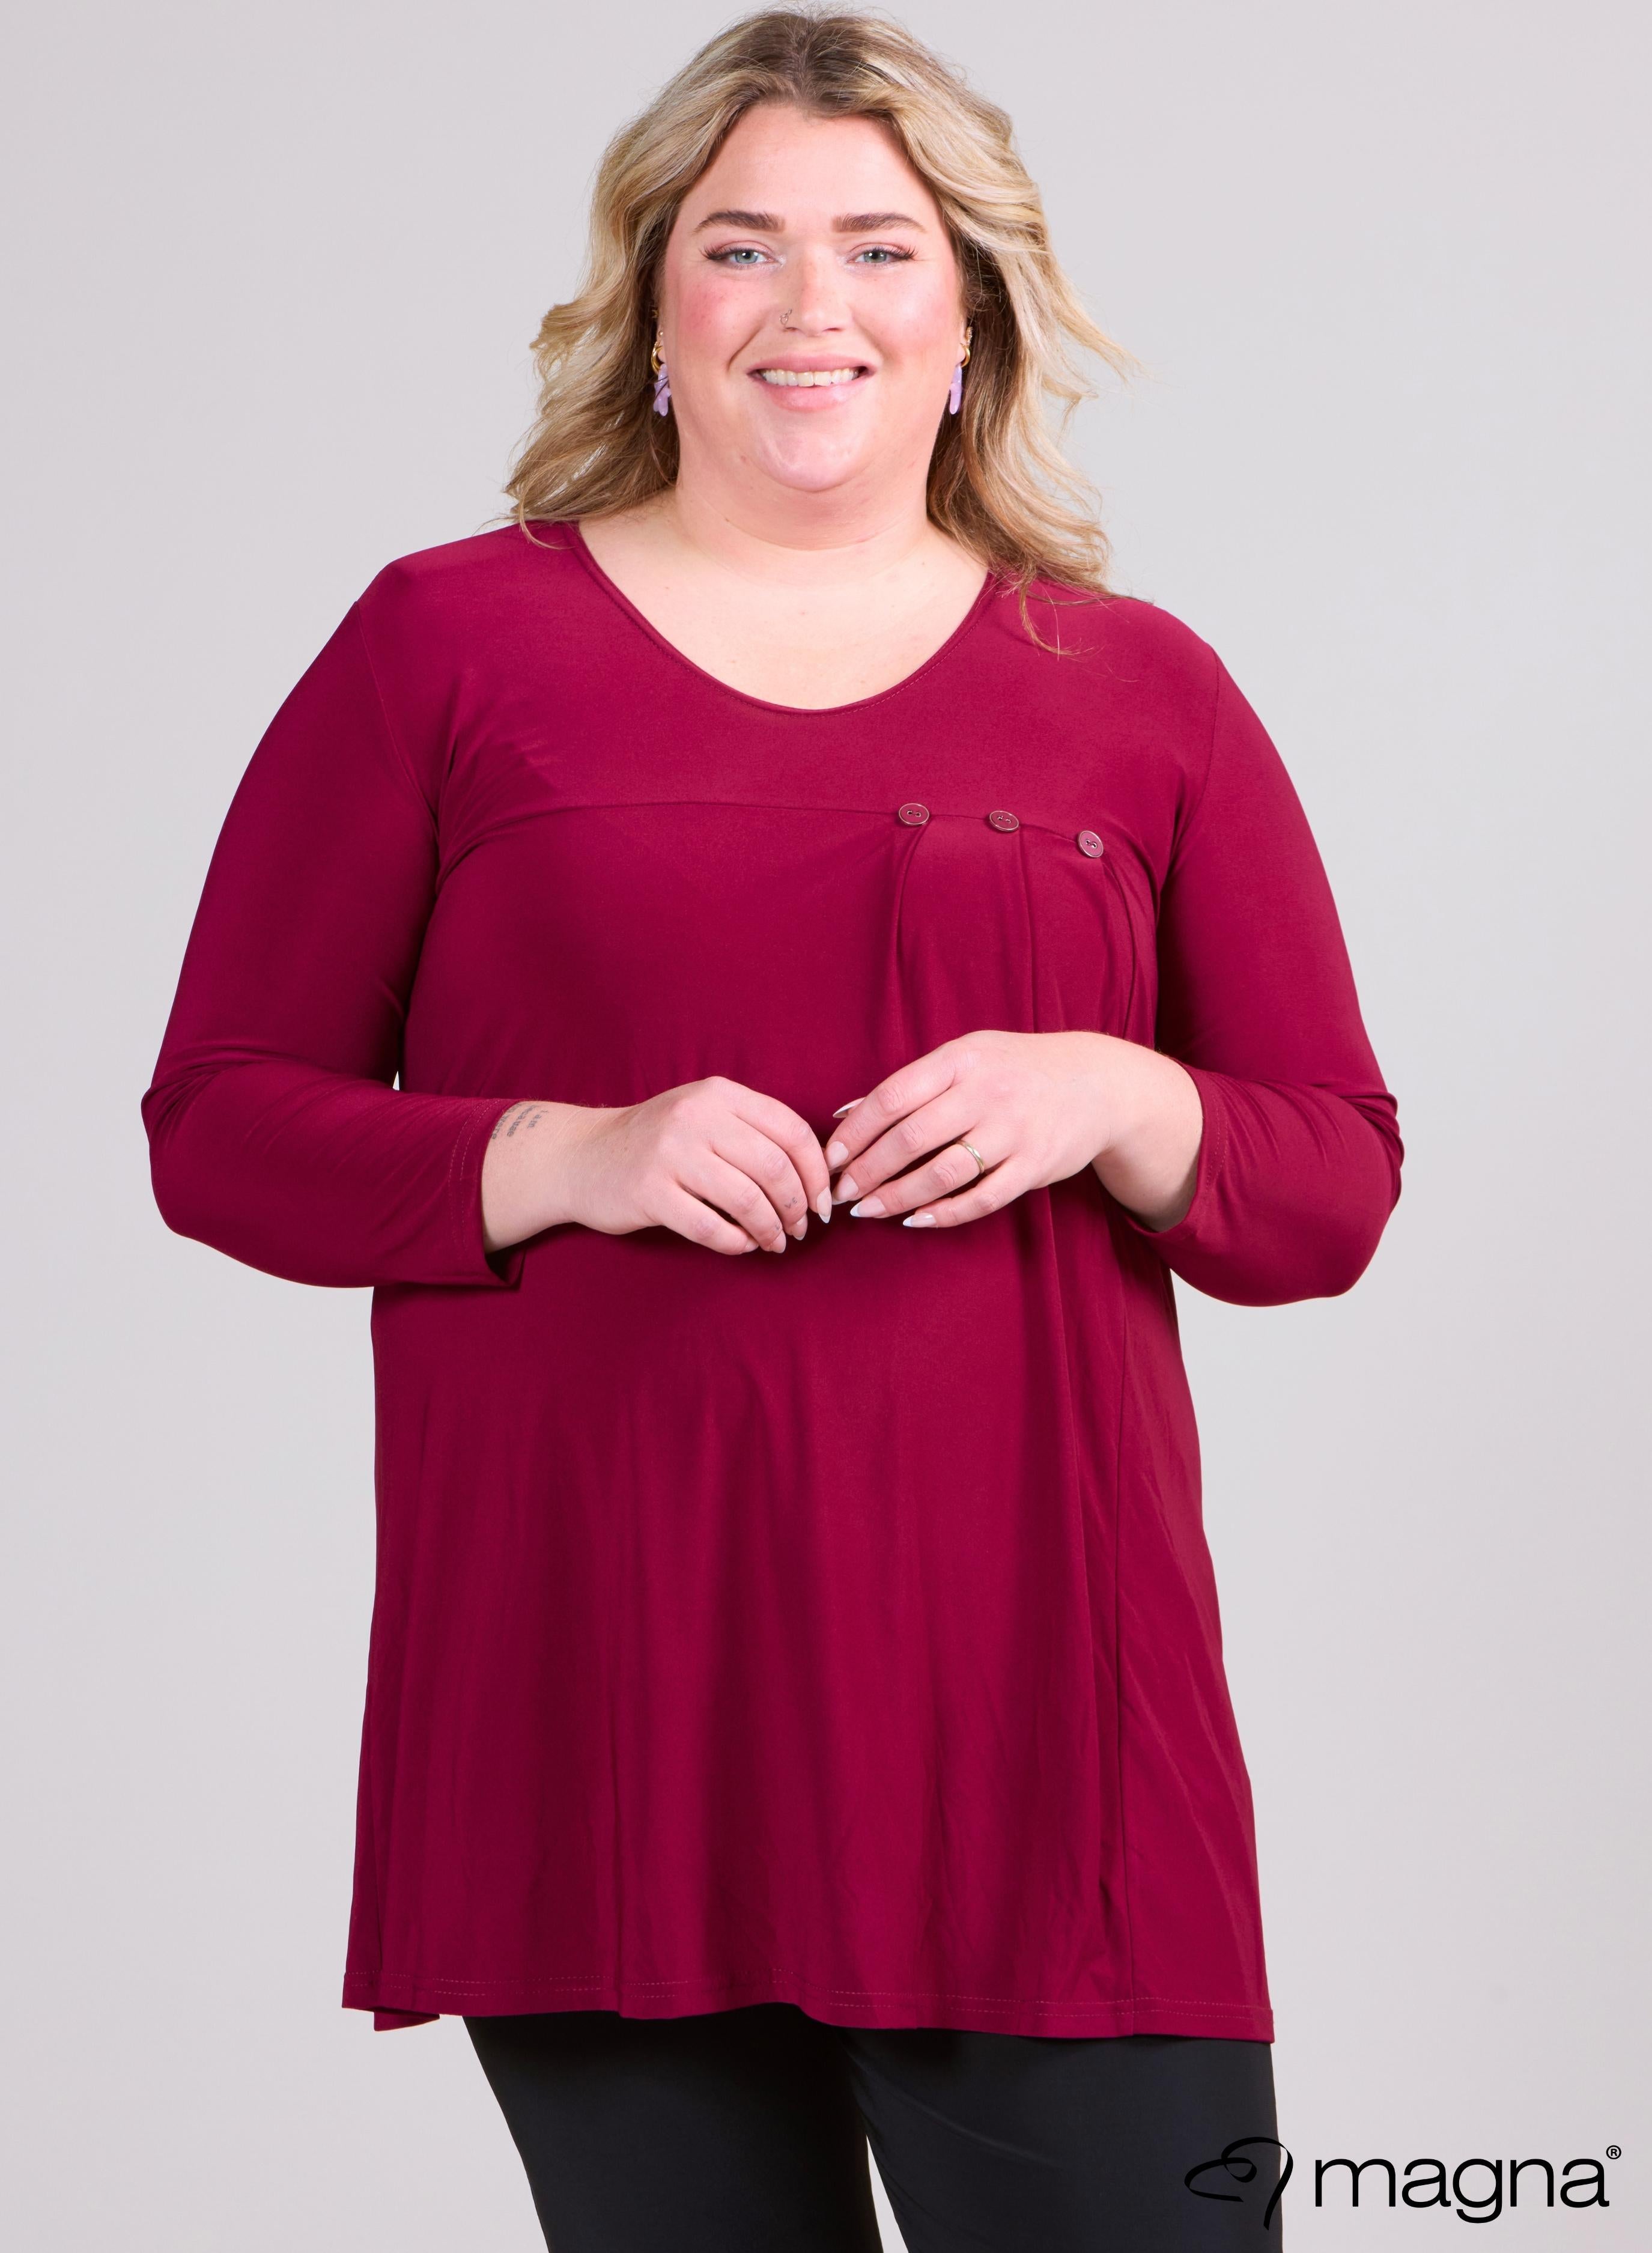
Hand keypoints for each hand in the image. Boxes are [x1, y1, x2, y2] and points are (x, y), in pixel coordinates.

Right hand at [482, 1080, 834, 1256]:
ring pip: (747, 1200)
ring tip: (776, 1241)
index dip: (818, 1173)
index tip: (823, 1201)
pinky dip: (736, 1243)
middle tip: (802, 1228)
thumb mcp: (705, 1115)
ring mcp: (670, 1153)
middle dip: (798, 1206)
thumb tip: (818, 1174)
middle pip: (775, 1167)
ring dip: (772, 1229)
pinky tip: (743, 1245)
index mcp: (720, 1095)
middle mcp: (697, 1117)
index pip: (792, 1131)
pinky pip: (710, 1227)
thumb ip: (754, 1131)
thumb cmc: (658, 1142)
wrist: (583, 1155)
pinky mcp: (649, 1192)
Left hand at [822, 1030, 1201, 1230]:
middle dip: (868, 1170)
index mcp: (961, 1060)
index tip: (830, 1159)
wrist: (1096, 1083)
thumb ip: (909, 1085)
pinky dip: (944, 1214)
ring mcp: (1014, 1130)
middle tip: (841, 1193)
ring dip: (898, 1197)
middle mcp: (986, 1092)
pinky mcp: (1034, 1165)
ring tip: (868, 1210)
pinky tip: (916, 1220)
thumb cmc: (1014, 1070)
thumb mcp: (965, 1057)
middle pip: (911, 1137)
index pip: (893, 1096)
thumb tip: (843, 1114)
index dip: (856, 1132)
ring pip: (942, 1172)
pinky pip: (981, 1198)